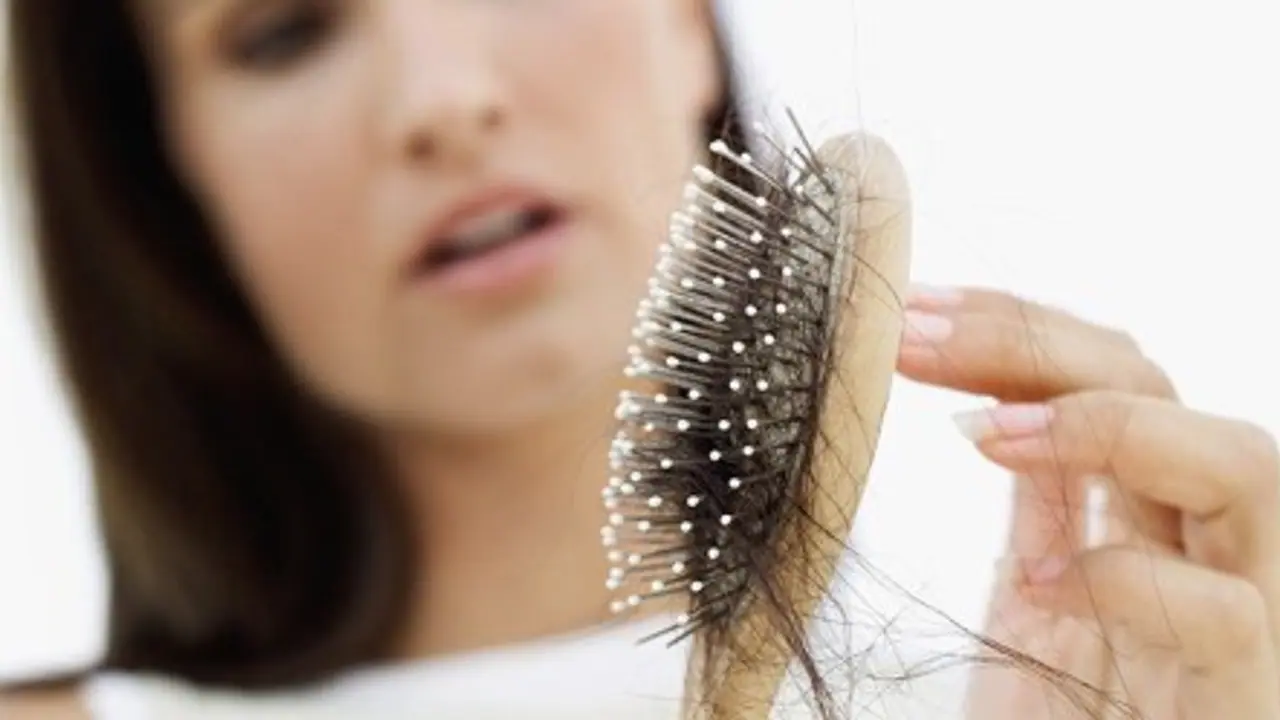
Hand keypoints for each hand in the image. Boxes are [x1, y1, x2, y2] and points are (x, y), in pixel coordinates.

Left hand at [896, 284, 1279, 718]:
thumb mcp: (1038, 604)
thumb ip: (1044, 513)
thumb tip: (986, 407)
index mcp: (1145, 524)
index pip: (1109, 376)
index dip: (1017, 329)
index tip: (912, 311)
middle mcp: (1202, 554)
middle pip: (1165, 387)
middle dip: (1036, 340)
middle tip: (915, 335)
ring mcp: (1241, 625)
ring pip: (1247, 468)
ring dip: (1110, 425)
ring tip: (987, 433)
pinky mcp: (1248, 702)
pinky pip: (1232, 617)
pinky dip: (1134, 582)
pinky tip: (1042, 585)